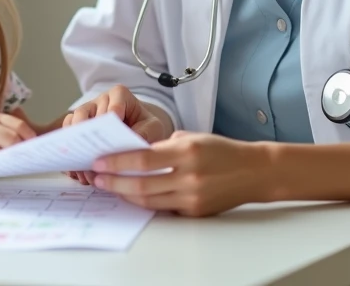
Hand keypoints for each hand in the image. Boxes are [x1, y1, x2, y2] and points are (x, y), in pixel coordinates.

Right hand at [62, 86, 170, 184]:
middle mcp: (99, 101)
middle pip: (86, 113)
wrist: (140, 132)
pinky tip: (79, 173)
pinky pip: (67, 138)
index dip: (112, 113)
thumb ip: (145, 133)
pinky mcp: (77, 128)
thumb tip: (129, 144)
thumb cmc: (146, 127)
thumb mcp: (153, 128)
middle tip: (93, 156)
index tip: (113, 127)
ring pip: (71, 124)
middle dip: (88, 137)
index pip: (114, 101)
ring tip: (85, 171)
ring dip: (75, 147)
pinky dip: (71, 155)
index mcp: (119, 95)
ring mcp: (86, 113)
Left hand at [89, 131, 264, 216]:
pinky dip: (145, 201)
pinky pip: (163, 208)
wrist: (253, 172)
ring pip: (148, 200)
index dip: (117, 162)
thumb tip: (134, 152)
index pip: (142, 158)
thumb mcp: (193, 137)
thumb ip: (164, 145)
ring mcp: (192, 197)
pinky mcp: (194, 211)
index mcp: (186, 151)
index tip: (99, 161)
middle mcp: (188, 176)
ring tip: (110, 186)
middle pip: (140, 183)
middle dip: (113, 181)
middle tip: (96, 178)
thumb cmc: (221, 150)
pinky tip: (132, 194)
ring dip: (125, 194)